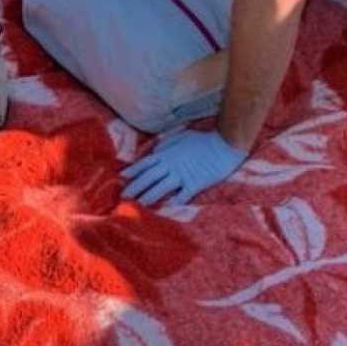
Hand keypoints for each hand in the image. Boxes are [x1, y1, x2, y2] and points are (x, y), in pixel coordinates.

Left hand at [121, 129, 245, 207]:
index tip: (122, 177)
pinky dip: (176, 201)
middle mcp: (172, 164)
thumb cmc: (203, 140)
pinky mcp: (196, 183)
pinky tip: (168, 208)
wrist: (224, 144)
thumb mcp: (181, 136)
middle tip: (124, 196)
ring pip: (163, 187)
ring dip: (150, 196)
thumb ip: (167, 144)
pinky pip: (183, 194)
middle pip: (150, 177)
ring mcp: (183, 174)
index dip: (134, 170)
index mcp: (167, 153)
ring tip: (140, 204)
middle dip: (136, 186)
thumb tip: (155, 151)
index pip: (146, 163)